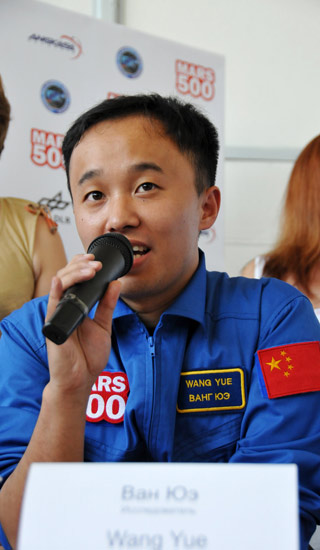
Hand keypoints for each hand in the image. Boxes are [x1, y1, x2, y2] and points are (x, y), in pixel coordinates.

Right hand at [44, 254, 120, 398]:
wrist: (80, 379)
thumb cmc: (88, 355)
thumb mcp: (103, 325)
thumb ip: (108, 305)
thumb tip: (116, 283)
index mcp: (77, 305)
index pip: (75, 278)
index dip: (83, 266)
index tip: (97, 261)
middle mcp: (65, 306)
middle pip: (67, 277)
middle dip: (80, 266)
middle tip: (95, 264)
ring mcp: (58, 314)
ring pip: (59, 285)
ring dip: (74, 274)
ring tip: (89, 270)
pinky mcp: (53, 325)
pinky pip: (52, 304)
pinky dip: (55, 291)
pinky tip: (60, 281)